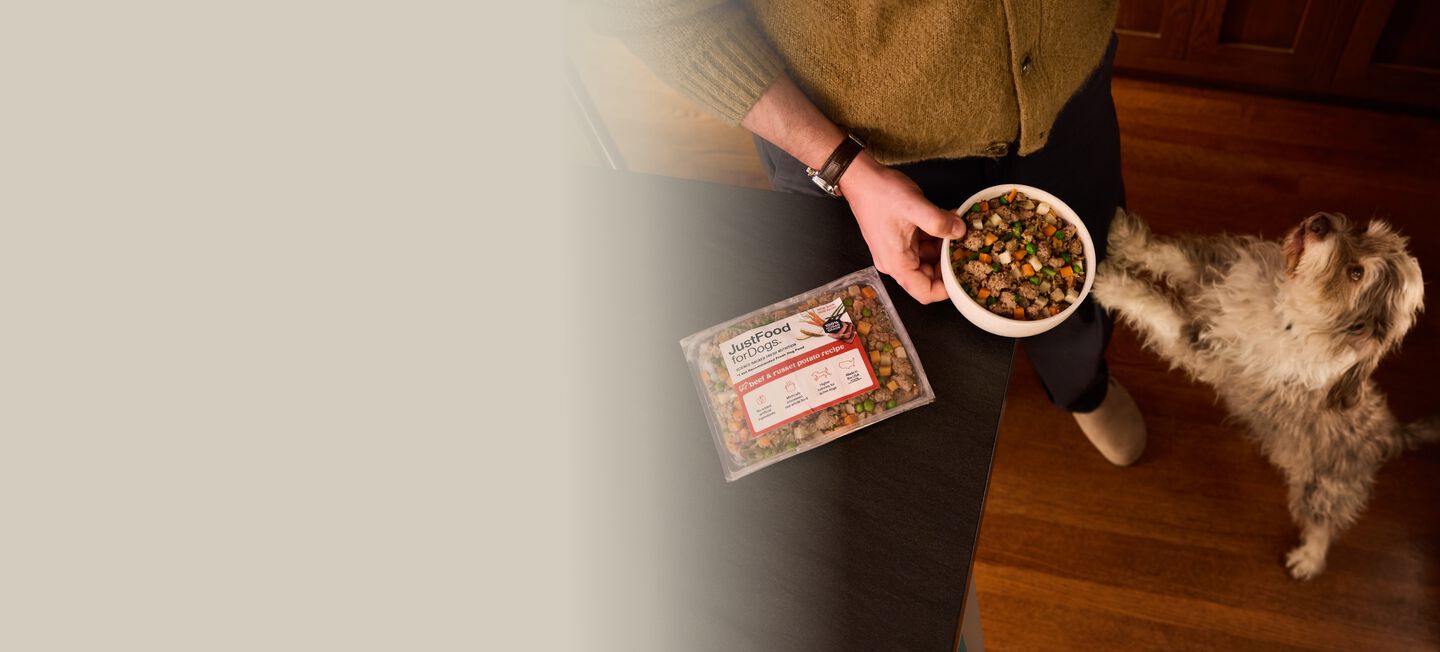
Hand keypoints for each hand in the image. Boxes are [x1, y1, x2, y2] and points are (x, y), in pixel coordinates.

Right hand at [839, 154, 966, 302]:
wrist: (860, 178)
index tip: (964, 274)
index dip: (947, 289)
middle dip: (949, 263)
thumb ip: (939, 222)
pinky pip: (922, 244)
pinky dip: (936, 236)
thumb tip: (961, 232)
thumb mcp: (914, 207)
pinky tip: (948, 220)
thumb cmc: (880, 194)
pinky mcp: (899, 238)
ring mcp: (897, 250)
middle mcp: (895, 262)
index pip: (925, 292)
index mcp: (897, 263)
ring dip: (944, 246)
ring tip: (959, 229)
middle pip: (928, 277)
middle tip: (967, 248)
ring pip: (928, 258)